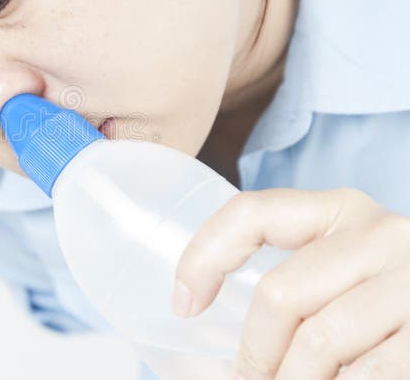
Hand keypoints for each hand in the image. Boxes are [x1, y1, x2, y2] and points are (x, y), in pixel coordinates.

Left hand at [170, 187, 409, 378]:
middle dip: (253, 355)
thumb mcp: (344, 273)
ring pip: (317, 344)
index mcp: (341, 210)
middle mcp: (381, 234)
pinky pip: (364, 374)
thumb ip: (294, 286)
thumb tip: (199, 318)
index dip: (204, 257)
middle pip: (279, 295)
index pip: (251, 213)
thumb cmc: (391, 302)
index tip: (183, 304)